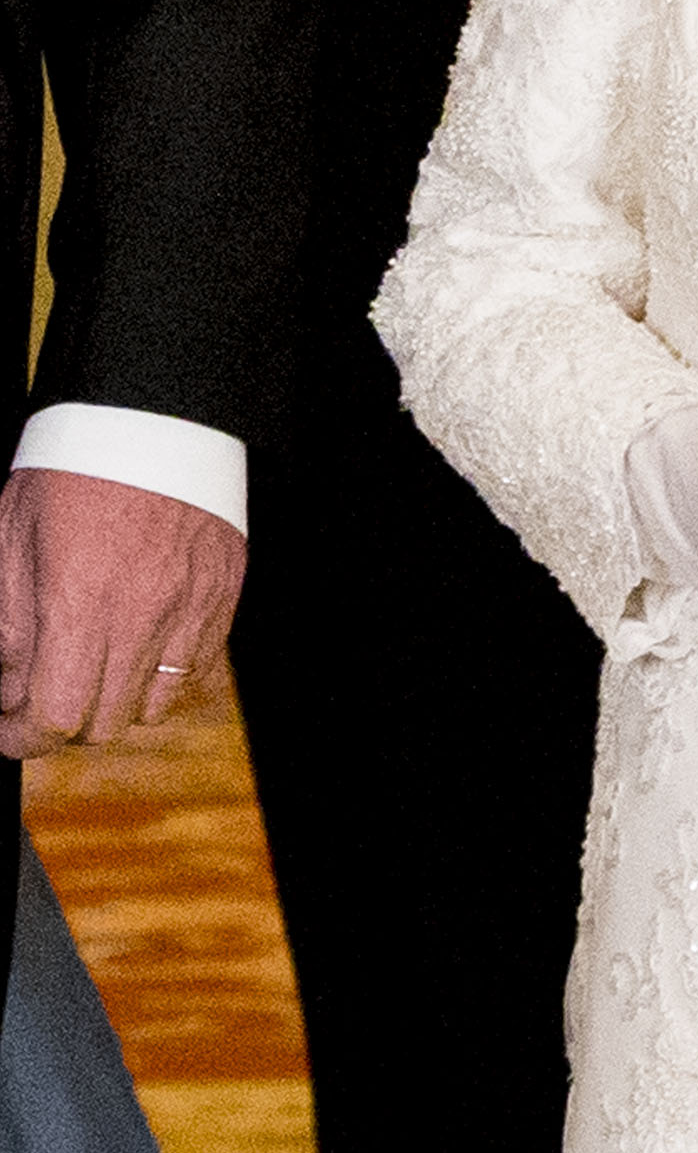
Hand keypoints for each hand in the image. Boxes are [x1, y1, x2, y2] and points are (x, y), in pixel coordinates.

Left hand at [0, 465, 245, 757]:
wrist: (157, 414)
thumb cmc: (75, 464)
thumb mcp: (14, 533)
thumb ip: (8, 619)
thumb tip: (8, 685)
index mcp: (79, 599)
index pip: (53, 714)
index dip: (21, 738)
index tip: (6, 734)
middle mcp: (141, 615)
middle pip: (101, 724)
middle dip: (60, 723)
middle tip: (37, 696)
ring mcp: (190, 610)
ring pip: (149, 710)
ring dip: (112, 704)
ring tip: (89, 670)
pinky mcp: (221, 599)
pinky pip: (192, 674)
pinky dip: (159, 677)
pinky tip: (135, 646)